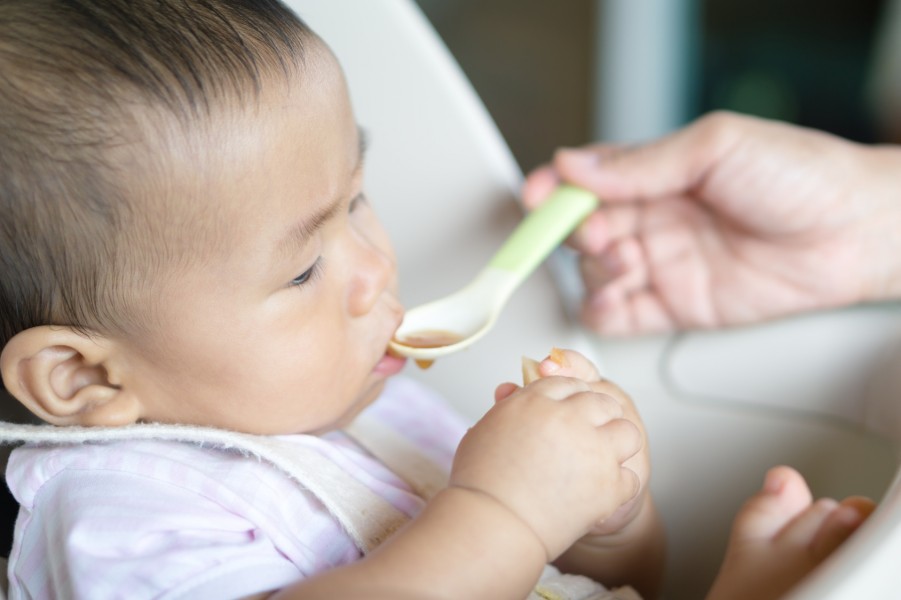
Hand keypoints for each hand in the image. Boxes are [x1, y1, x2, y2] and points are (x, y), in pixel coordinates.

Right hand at [451, 365, 641, 559]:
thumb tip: (510, 391)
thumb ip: (504, 408)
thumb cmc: (481, 482)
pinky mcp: (608, 484)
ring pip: (626, 432)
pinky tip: (602, 494)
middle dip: (600, 412)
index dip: (570, 394)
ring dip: (618, 442)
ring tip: (605, 457)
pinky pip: (628, 476)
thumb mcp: (483, 431)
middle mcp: (569, 419)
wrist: (492, 524)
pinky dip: (618, 486)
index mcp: (535, 401)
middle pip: (601, 401)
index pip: (566, 382)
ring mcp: (594, 450)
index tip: (570, 406)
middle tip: (592, 430)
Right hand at [523, 111, 900, 334]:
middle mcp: (653, 219)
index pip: (586, 182)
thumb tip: (575, 166)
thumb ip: (642, 164)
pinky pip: (621, 316)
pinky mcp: (677, 307)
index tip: (537, 198)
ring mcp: (663, 264)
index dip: (554, 190)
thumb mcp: (716, 147)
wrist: (857, 232)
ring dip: (594, 272)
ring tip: (625, 262)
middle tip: (593, 233)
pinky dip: (604, 312)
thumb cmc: (801, 176)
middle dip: (574, 234)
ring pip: (595, 274)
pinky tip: (612, 301)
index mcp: (656, 174)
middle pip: (582, 231)